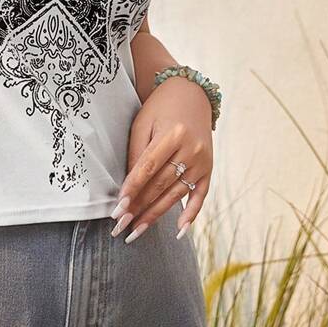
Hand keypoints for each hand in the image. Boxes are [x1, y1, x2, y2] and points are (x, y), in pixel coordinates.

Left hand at [110, 77, 213, 242]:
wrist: (192, 95)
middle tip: (121, 226)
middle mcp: (191, 150)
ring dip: (155, 215)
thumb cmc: (160, 108)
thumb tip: (128, 186)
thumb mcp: (143, 123)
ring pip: (176, 194)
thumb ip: (137, 152)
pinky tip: (179, 230)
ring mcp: (203, 161)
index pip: (148, 168)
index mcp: (173, 135)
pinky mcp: (209, 169)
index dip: (132, 189)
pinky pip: (200, 195)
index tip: (118, 209)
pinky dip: (191, 214)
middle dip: (139, 207)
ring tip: (137, 231)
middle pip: (161, 185)